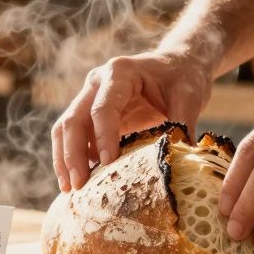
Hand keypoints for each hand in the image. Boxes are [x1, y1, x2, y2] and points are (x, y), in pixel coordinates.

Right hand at [52, 49, 212, 191]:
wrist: (178, 64)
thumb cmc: (183, 78)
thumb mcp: (189, 98)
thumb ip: (183, 127)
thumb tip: (182, 165)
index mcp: (120, 72)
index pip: (103, 108)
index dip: (103, 137)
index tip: (108, 164)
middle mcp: (98, 82)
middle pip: (74, 119)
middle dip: (72, 154)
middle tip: (79, 184)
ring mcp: (91, 96)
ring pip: (66, 128)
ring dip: (65, 158)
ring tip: (69, 189)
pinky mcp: (92, 114)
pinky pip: (74, 136)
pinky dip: (72, 158)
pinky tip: (79, 182)